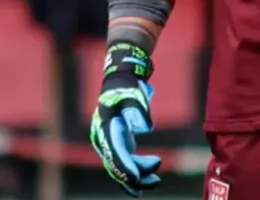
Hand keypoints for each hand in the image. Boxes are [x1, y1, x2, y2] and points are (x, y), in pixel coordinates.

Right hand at [89, 42, 161, 195]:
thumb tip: (145, 128)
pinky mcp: (118, 142)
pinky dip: (136, 169)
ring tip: (156, 181)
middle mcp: (104, 139)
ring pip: (121, 167)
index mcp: (106, 129)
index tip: (137, 178)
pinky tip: (148, 175)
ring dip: (137, 176)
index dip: (126, 168)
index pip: (115, 153)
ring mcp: (110, 142)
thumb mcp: (133, 95)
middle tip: (155, 182)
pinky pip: (125, 161)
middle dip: (134, 177)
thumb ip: (138, 111)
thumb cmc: (127, 87)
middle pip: (117, 165)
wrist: (121, 79)